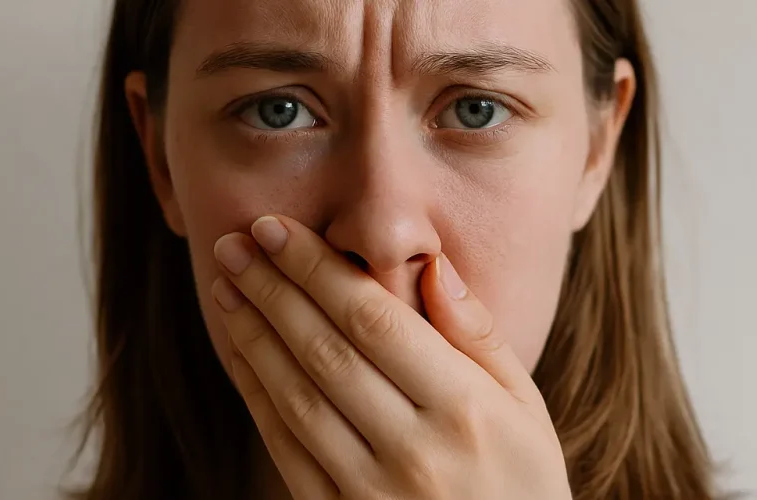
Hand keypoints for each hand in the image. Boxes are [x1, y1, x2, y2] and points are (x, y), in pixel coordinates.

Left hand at [210, 215, 571, 498]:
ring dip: (255, 335)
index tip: (279, 229)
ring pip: (297, 397)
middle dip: (274, 289)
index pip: (374, 320)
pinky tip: (242, 353)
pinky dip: (258, 395)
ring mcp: (372, 491)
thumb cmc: (524, 483)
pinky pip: (286, 450)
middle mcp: (415, 449)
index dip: (318, 269)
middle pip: (327, 350)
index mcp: (466, 409)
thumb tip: (434, 266)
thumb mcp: (528, 408)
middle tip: (237, 242)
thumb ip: (479, 336)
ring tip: (228, 286)